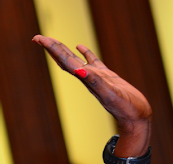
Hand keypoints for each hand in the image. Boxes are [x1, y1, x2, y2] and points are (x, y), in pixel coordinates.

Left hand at [33, 35, 150, 147]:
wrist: (135, 117)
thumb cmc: (124, 108)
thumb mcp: (109, 93)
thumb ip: (95, 82)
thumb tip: (79, 70)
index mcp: (85, 78)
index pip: (64, 60)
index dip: (51, 48)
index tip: (37, 39)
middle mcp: (87, 77)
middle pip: (64, 59)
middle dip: (51, 48)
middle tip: (37, 37)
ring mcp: (96, 76)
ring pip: (75, 59)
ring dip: (63, 50)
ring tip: (52, 41)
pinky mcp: (106, 76)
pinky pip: (92, 61)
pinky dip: (85, 53)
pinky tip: (80, 46)